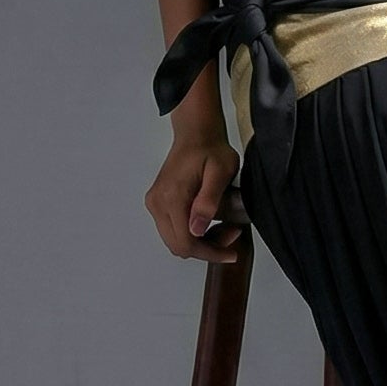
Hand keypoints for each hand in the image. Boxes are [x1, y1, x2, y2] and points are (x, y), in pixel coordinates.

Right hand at [146, 129, 244, 262]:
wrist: (195, 133)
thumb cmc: (210, 148)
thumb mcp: (220, 172)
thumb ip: (208, 202)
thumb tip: (197, 230)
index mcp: (172, 197)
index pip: (186, 243)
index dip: (210, 253)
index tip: (230, 252)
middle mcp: (158, 203)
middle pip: (179, 246)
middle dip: (207, 249)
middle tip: (231, 234)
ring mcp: (155, 203)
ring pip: (175, 241)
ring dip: (200, 243)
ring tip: (224, 228)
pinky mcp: (157, 202)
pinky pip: (172, 230)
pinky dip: (192, 234)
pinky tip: (210, 223)